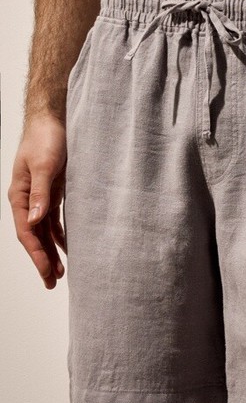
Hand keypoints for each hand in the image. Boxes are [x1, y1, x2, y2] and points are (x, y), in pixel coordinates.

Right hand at [7, 114, 67, 288]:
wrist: (55, 119)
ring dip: (51, 251)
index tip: (48, 273)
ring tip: (61, 273)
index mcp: (20, 195)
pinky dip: (60, 236)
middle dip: (43, 260)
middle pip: (34, 237)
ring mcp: (41, 197)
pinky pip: (55, 220)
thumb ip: (41, 193)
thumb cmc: (47, 139)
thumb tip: (36, 221)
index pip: (27, 232)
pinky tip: (68, 248)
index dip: (37, 254)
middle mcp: (28, 199)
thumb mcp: (44, 166)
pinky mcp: (54, 192)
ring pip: (44, 231)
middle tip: (53, 283)